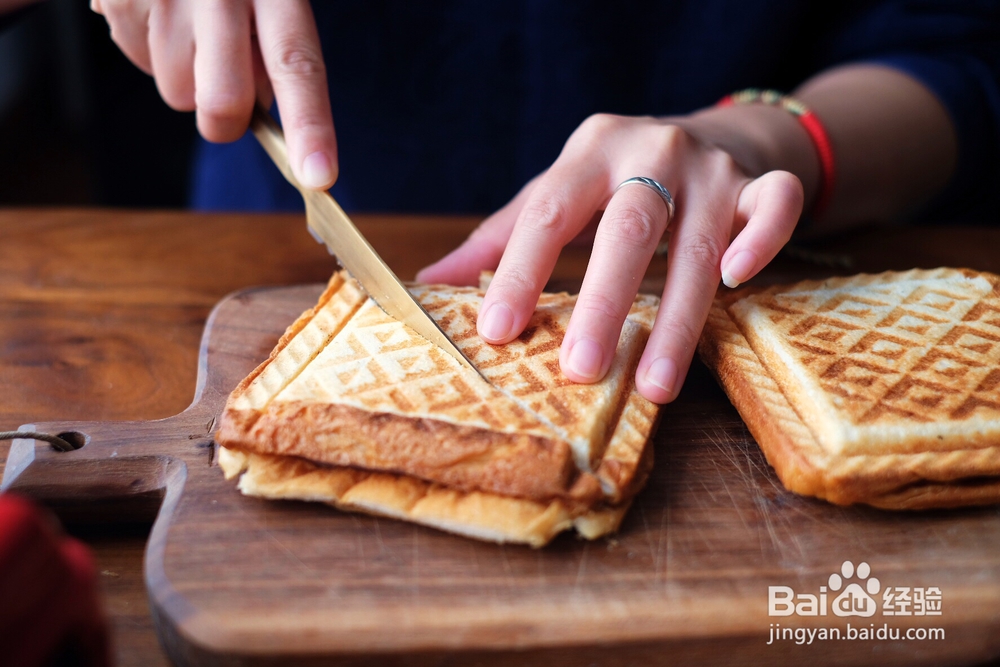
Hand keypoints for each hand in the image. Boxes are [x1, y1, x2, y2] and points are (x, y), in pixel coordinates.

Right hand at [91, 0, 336, 189]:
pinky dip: (153, 51)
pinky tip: (163, 12)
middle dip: (226, 121)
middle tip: (229, 96)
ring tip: (193, 25)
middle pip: (222, 102)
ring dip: (188, 77)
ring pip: (177, 93)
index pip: (296, 63)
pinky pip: (139, 62)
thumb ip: (279, 49)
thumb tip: (269, 113)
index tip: (319, 175)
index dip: (310, 125)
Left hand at [418, 113, 802, 403]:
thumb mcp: (559, 191)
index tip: (498, 331)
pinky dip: (761, 238)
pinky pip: (774, 207)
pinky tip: (739, 280)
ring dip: (676, 318)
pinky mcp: (761, 183)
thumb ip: (503, 237)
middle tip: (581, 370)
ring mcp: (711, 168)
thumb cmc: (621, 178)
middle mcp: (651, 151)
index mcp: (588, 151)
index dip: (522, 273)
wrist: (718, 135)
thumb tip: (431, 285)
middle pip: (626, 229)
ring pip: (696, 244)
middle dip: (603, 302)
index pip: (547, 214)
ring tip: (652, 384)